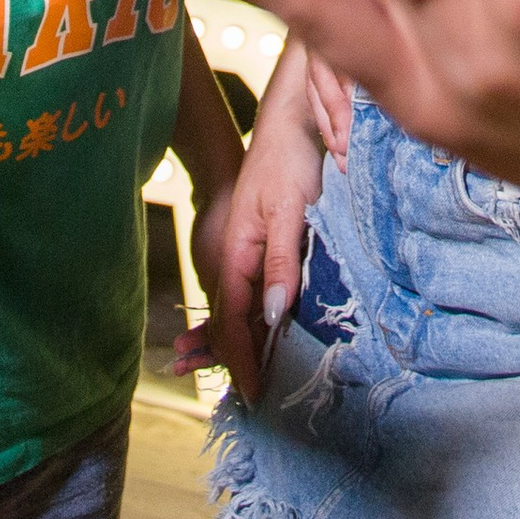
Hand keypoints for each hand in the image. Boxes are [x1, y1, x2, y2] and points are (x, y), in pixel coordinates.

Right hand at [179, 39, 328, 398]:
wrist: (288, 118)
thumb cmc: (289, 158)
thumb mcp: (290, 208)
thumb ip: (282, 261)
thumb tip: (273, 315)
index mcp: (239, 250)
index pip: (234, 319)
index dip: (241, 357)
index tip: (255, 392)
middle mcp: (239, 254)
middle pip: (229, 319)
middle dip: (230, 359)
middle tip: (248, 400)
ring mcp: (249, 248)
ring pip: (237, 307)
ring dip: (232, 343)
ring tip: (231, 377)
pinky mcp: (264, 241)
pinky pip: (250, 290)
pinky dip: (246, 318)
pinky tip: (251, 329)